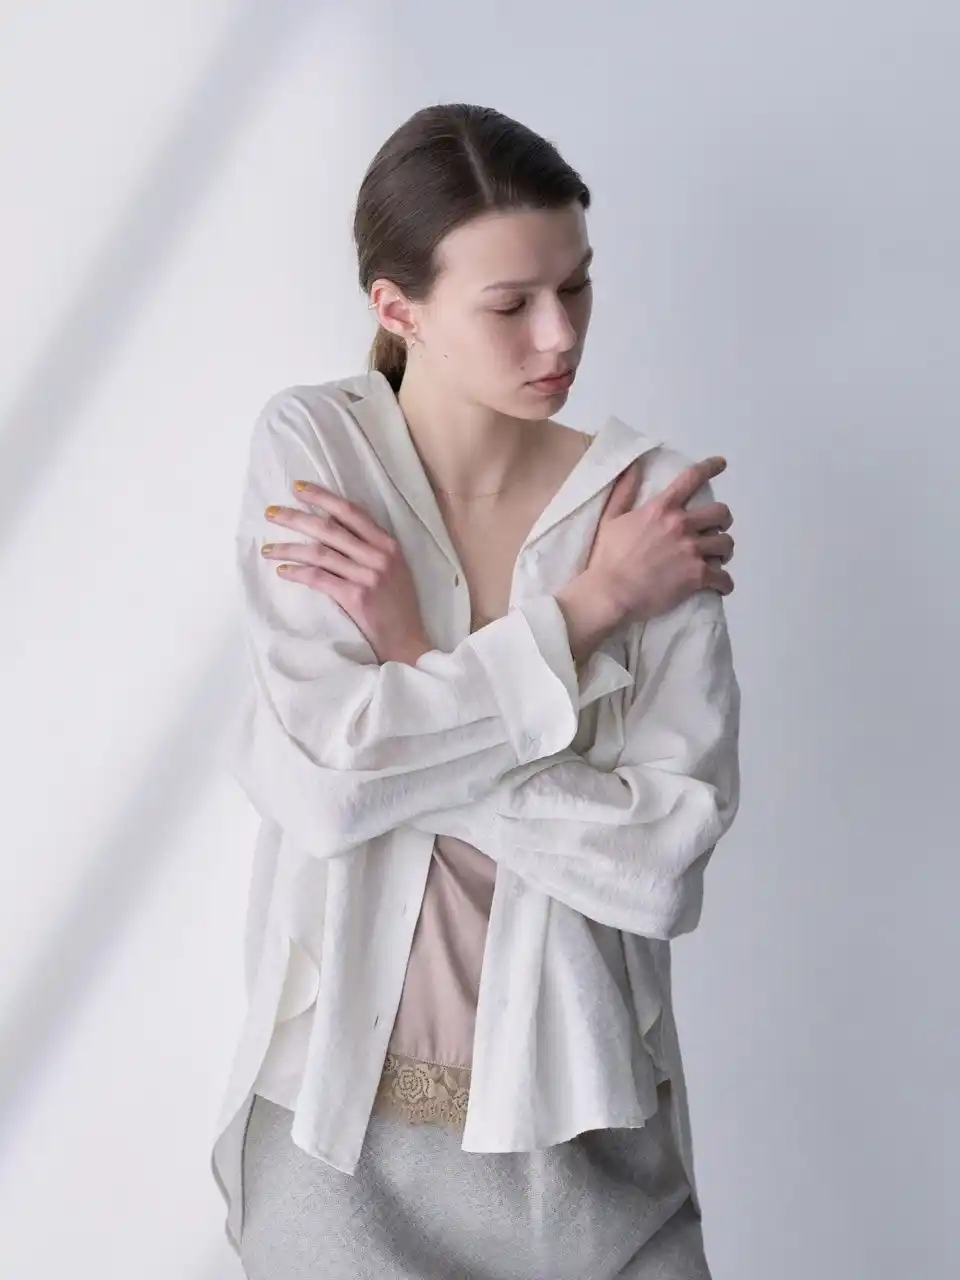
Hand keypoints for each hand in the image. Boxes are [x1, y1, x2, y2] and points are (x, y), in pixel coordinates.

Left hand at [261, 481, 431, 663]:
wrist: (406, 641)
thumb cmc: (397, 605)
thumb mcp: (393, 568)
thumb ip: (369, 547)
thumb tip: (331, 524)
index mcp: (388, 544)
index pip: (351, 512)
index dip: (323, 498)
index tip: (298, 488)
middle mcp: (379, 556)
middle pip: (329, 528)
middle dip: (296, 518)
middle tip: (270, 513)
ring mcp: (368, 576)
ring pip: (319, 553)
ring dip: (288, 549)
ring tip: (267, 548)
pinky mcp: (356, 597)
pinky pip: (319, 579)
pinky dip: (297, 573)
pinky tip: (282, 571)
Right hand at [583, 455, 734, 622]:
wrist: (611, 593)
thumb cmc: (607, 558)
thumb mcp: (610, 519)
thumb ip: (624, 491)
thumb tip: (633, 465)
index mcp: (662, 509)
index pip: (692, 478)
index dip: (710, 467)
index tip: (721, 463)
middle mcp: (681, 525)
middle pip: (721, 513)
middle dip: (722, 521)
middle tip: (714, 531)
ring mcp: (692, 550)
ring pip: (727, 544)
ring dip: (723, 552)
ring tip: (716, 559)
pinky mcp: (697, 576)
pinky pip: (724, 577)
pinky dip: (724, 583)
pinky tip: (720, 586)